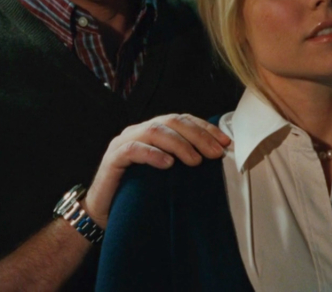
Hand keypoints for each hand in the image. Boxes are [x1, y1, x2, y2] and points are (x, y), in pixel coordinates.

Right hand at [83, 114, 230, 227]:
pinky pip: (133, 149)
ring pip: (155, 131)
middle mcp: (139, 131)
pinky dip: (152, 154)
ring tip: (196, 161)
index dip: (206, 128)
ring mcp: (124, 142)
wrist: (104, 211)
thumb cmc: (139, 192)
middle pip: (172, 121)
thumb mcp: (167, 175)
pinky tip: (168, 164)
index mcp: (154, 131)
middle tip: (216, 153)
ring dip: (179, 144)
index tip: (227, 142)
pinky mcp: (113, 158)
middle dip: (198, 135)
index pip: (183, 120)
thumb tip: (218, 159)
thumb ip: (184, 162)